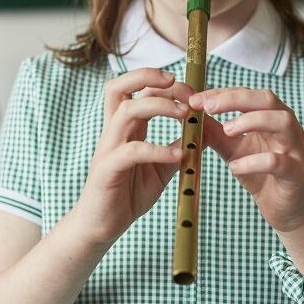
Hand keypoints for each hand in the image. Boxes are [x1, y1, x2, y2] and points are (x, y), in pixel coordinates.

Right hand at [74, 68, 190, 246]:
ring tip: (184, 115)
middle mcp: (113, 131)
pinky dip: (157, 149)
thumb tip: (203, 133)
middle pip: (119, 85)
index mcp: (125, 127)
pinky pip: (131, 151)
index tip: (191, 92)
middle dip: (148, 76)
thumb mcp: (160, 169)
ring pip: (127, 110)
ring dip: (158, 106)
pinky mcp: (107, 169)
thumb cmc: (127, 194)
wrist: (101, 226)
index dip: (162, 82)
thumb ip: (176, 149)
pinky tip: (178, 157)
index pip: (136, 88)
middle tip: (179, 86)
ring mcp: (109, 148)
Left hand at [189, 88, 303, 231]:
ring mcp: (295, 148)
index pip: (246, 93)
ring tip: (226, 130)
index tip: (195, 99)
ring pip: (281, 121)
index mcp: (270, 114)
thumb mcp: (230, 146)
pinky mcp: (296, 173)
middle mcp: (286, 125)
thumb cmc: (259, 171)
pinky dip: (254, 162)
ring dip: (251, 121)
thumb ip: (213, 129)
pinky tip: (234, 167)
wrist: (284, 206)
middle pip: (267, 99)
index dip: (220, 93)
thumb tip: (188, 111)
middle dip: (235, 99)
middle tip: (208, 107)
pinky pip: (278, 161)